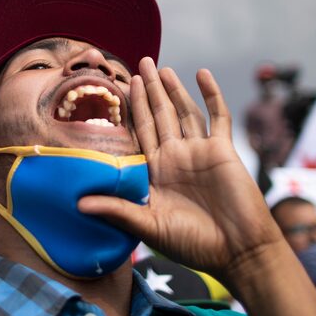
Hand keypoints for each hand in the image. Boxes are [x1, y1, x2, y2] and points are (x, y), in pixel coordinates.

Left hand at [79, 58, 283, 282]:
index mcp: (156, 172)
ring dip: (174, 89)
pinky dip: (211, 94)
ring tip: (161, 68)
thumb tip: (77, 204)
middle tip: (140, 63)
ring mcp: (200, 152)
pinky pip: (217, 116)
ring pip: (184, 111)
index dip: (132, 110)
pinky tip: (201, 74)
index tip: (120, 85)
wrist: (237, 251)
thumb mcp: (149, 226)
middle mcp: (176, 158)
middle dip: (149, 90)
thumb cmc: (193, 244)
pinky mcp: (223, 151)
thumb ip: (116, 210)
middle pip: (160, 116)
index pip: (140, 133)